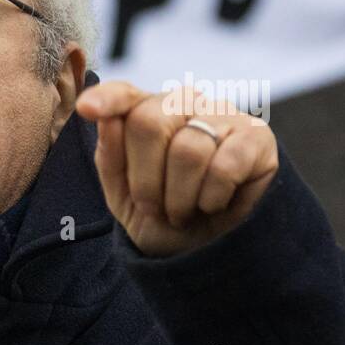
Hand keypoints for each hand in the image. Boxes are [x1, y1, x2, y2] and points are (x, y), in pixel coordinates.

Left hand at [75, 81, 277, 257]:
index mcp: (147, 110)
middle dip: (145, 180)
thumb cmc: (160, 213)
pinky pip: (225, 165)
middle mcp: (186, 103)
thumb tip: (103, 118)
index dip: (107, 99)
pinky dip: (212, 198)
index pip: (124, 95)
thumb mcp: (122, 193)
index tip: (87, 109)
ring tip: (183, 212)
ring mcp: (225, 115)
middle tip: (155, 208)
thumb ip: (110, 156)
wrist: (204, 249)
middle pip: (150, 121)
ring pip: (188, 149)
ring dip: (179, 197)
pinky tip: (213, 205)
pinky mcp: (258, 137)